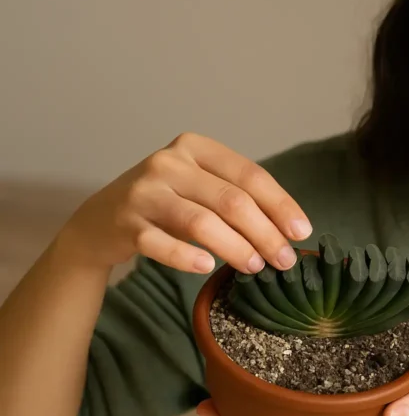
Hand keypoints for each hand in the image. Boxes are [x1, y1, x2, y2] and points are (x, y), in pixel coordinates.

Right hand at [60, 132, 311, 273]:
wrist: (100, 220)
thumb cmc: (165, 203)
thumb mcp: (200, 187)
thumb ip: (237, 197)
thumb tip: (289, 230)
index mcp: (196, 148)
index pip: (250, 175)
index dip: (280, 205)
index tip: (301, 232)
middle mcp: (169, 162)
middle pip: (230, 200)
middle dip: (265, 233)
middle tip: (284, 261)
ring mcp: (144, 191)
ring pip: (201, 222)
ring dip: (235, 248)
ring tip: (255, 267)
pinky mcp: (125, 221)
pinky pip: (161, 243)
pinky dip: (186, 257)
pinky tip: (206, 267)